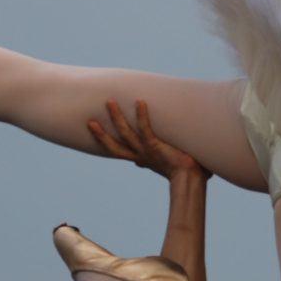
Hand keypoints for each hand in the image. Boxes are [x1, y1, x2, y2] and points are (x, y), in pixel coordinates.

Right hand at [87, 99, 203, 179]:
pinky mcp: (156, 147)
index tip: (94, 129)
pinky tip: (140, 101)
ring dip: (117, 117)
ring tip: (110, 101)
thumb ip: (150, 161)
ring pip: (126, 133)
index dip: (104, 141)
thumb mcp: (160, 165)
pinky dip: (142, 115)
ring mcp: (147, 151)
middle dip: (101, 134)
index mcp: (141, 159)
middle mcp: (140, 155)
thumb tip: (139, 164)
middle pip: (115, 146)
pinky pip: (146, 129)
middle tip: (90, 121)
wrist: (191, 179)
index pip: (118, 150)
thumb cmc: (181, 172)